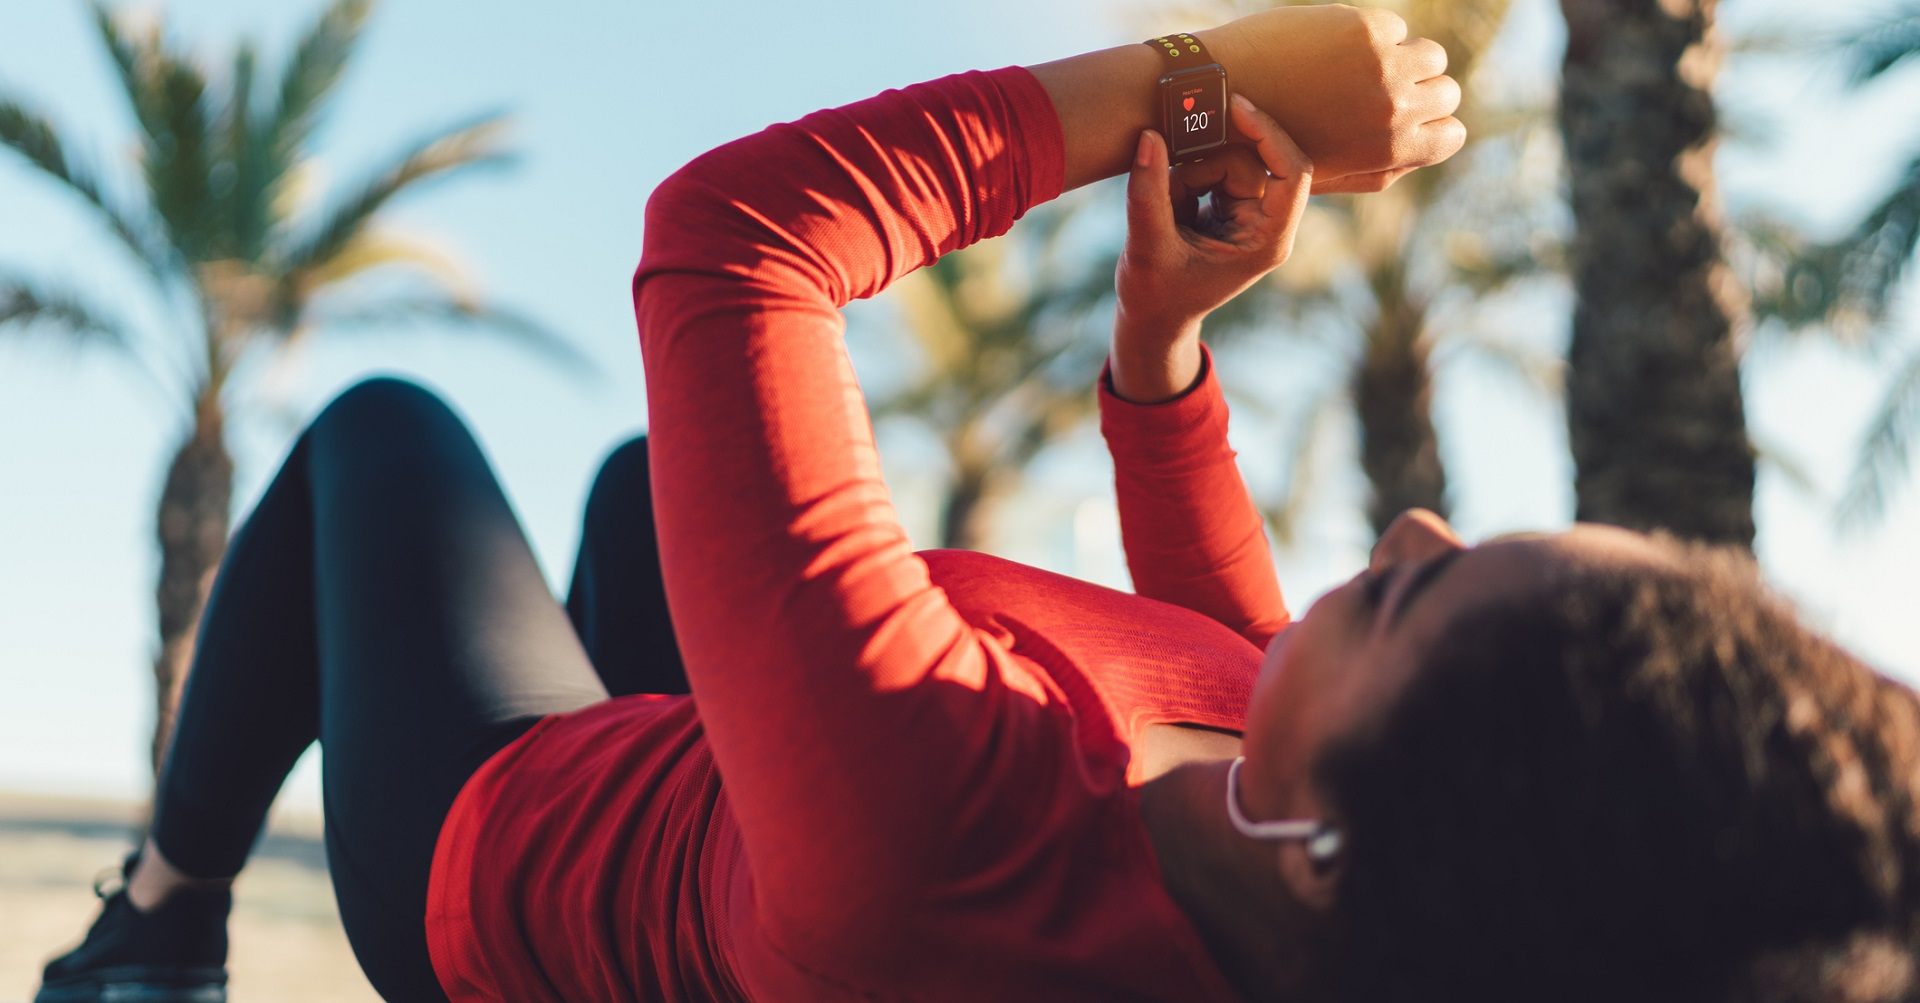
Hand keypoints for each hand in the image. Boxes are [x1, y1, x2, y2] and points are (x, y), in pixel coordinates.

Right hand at [1109, 94, 1311, 402]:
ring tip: (1168, 213)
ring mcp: (1249, 214)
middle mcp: (1266, 225)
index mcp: (1267, 242)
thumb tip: (1150, 137)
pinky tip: (1173, 212)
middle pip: (1252, 162)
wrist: (1151, 318)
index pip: (1292, 174)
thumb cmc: (1155, 295)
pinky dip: (1183, 182)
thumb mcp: (1147, 246)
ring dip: (1188, 177)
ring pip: (1227, 161)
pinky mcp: (1229, 207)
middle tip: (1172, 177)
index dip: (1269, 134)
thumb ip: (1148, 193)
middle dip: (1206, 165)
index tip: (1235, 108)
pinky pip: (1211, 171)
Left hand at [1205, 4, 1462, 188]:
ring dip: (1405, 58)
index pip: (1453, 134)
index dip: (1432, 125)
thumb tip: (1425, 145)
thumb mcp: (1333, 173)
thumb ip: (1384, 166)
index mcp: (1392, 151)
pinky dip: (1372, 36)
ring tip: (1366, 66)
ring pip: (1430, 55)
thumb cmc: (1272, 143)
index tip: (1408, 118)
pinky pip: (1395, 27)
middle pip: (1447, 91)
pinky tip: (1336, 48)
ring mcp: (1385, 66)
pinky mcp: (1365, 30)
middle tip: (1385, 88)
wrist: (1224, 97)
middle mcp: (1396, 109)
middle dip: (1423, 89)